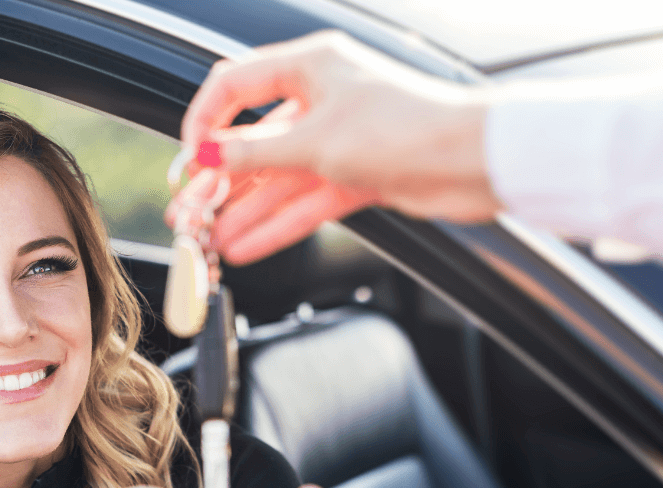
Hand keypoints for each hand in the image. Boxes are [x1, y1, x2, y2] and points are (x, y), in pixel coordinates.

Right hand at [167, 30, 498, 265]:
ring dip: (244, 210)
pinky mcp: (357, 175)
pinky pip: (304, 201)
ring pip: (278, 177)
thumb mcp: (313, 141)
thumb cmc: (405, 127)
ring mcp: (339, 140)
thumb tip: (206, 158)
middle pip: (254, 140)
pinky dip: (277, 224)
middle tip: (188, 211)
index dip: (204, 122)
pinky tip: (247, 246)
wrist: (474, 161)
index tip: (188, 160)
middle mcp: (322, 98)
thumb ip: (253, 153)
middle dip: (219, 180)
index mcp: (310, 65)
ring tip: (209, 240)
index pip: (234, 86)